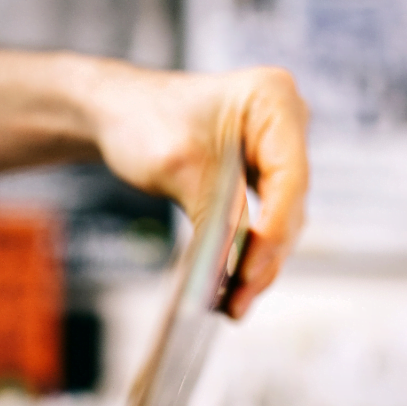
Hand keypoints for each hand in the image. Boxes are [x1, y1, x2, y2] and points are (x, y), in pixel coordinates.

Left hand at [86, 63, 309, 317]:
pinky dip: (247, 254)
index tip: (250, 272)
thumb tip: (235, 271)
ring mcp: (276, 151)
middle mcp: (285, 123)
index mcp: (273, 100)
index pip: (289, 178)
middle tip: (238, 302)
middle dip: (265, 257)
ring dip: (258, 265)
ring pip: (280, 222)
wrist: (117, 114)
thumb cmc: (142, 119)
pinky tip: (231, 287)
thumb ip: (216, 215)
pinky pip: (263, 222)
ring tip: (232, 305)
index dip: (274, 230)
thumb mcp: (178, 167)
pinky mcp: (261, 176)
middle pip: (289, 205)